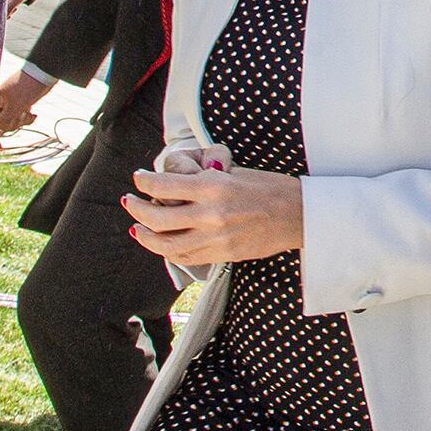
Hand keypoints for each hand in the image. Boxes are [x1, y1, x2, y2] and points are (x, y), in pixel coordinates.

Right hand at [0, 63, 53, 141]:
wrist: (44, 73)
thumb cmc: (28, 87)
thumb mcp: (15, 107)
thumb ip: (4, 122)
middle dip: (11, 125)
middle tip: (21, 116)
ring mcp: (9, 103)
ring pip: (10, 122)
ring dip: (20, 121)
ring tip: (29, 112)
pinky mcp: (19, 104)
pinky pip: (19, 117)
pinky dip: (26, 118)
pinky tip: (34, 115)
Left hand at [123, 165, 304, 266]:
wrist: (299, 216)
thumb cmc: (270, 188)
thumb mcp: (235, 174)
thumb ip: (204, 180)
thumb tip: (176, 184)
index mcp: (214, 187)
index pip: (164, 186)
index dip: (144, 182)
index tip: (138, 178)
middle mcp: (210, 215)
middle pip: (157, 217)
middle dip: (137, 209)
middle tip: (130, 201)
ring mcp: (214, 238)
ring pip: (165, 243)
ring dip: (145, 235)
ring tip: (137, 227)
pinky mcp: (221, 255)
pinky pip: (184, 256)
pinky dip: (167, 250)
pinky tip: (160, 243)